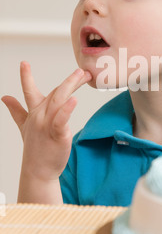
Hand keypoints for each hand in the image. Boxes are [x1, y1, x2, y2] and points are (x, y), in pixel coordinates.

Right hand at [1, 61, 91, 181]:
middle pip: (54, 93)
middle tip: (82, 70)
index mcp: (33, 112)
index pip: (29, 91)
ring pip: (58, 101)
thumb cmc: (35, 148)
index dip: (26, 76)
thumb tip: (5, 97)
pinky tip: (74, 100)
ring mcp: (47, 125)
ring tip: (81, 75)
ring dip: (70, 86)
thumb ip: (16, 110)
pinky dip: (67, 109)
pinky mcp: (58, 134)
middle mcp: (39, 116)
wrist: (38, 171)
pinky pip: (61, 119)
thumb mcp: (24, 126)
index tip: (24, 62)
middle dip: (69, 81)